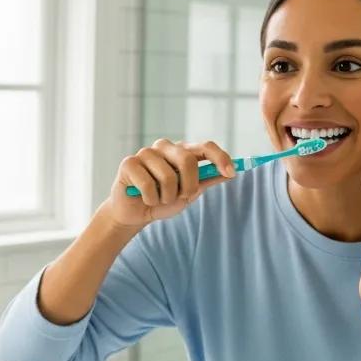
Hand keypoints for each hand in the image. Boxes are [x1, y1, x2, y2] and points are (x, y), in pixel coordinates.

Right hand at [105, 138, 234, 227]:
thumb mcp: (189, 193)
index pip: (205, 146)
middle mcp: (165, 147)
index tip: (231, 173)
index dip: (220, 158)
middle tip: (182, 197)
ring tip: (158, 199)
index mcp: (182, 151)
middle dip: (188, 186)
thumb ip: (206, 180)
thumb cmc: (163, 200)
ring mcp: (146, 153)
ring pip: (168, 177)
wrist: (135, 214)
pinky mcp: (129, 163)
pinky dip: (150, 199)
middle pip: (187, 160)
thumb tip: (231, 173)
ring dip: (166, 197)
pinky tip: (145, 198)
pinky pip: (148, 185)